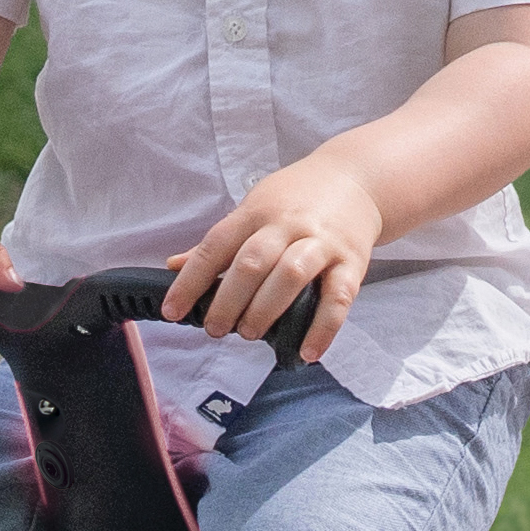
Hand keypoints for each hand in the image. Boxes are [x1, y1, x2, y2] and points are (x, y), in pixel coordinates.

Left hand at [163, 149, 384, 350]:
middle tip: (215, 328)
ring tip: (249, 333)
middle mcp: (288, 225)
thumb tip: (173, 266)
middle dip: (228, 300)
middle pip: (252, 262)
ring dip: (265, 309)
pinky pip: (339, 297)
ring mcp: (322, 242)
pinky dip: (323, 328)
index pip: (216, 245)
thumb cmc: (297, 198)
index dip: (191, 280)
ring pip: (290, 275)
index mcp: (257, 213)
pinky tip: (307, 352)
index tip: (172, 311)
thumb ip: (220, 242)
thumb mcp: (254, 207)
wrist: (357, 177)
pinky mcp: (352, 261)